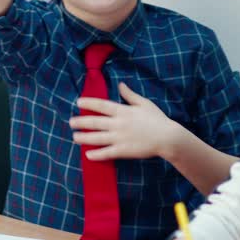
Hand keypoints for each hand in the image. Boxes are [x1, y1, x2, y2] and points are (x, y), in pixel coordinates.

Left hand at [71, 83, 185, 160]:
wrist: (168, 138)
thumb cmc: (157, 119)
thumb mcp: (144, 103)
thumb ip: (130, 95)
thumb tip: (121, 85)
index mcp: (123, 111)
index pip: (101, 106)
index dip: (89, 103)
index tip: (78, 103)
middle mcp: (118, 124)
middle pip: (95, 122)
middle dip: (81, 122)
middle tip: (70, 122)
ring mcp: (120, 138)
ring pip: (97, 138)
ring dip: (84, 138)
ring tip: (74, 137)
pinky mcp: (123, 151)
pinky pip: (106, 153)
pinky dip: (96, 155)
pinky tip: (88, 155)